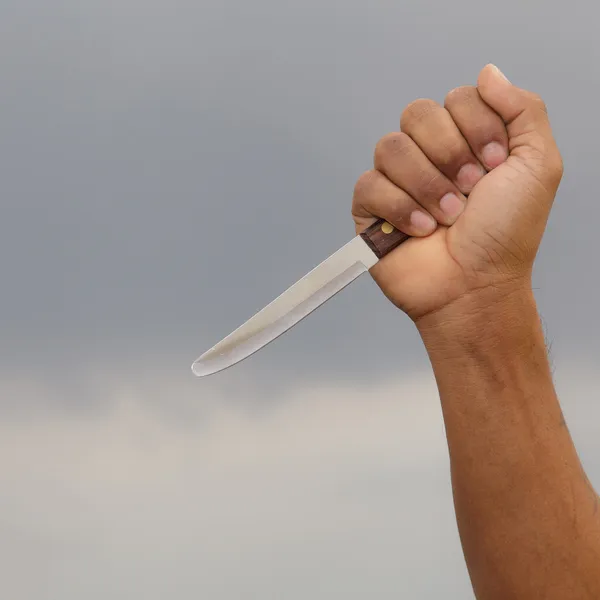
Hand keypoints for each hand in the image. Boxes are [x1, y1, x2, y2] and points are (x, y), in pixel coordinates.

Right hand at [352, 64, 562, 321]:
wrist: (475, 286)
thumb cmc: (506, 233)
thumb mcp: (537, 165)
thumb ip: (522, 109)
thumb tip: (487, 72)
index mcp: (464, 139)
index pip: (456, 98)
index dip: (477, 128)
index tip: (495, 167)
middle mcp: (428, 155)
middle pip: (416, 113)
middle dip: (448, 153)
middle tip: (469, 191)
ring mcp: (396, 181)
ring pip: (390, 146)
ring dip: (426, 184)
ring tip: (446, 218)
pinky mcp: (369, 209)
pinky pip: (369, 184)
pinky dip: (399, 208)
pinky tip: (420, 231)